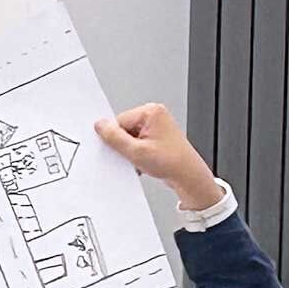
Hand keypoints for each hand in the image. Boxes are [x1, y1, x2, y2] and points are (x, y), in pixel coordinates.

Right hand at [94, 103, 223, 208]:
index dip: (116, 139)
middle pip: (124, 129)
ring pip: (130, 137)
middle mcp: (155, 115)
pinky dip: (137, 153)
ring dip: (131, 151)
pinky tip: (145, 161)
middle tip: (134, 157)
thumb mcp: (136, 151)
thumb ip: (114, 137)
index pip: (119, 121)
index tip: (121, 150)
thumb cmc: (171, 161)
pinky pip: (138, 142)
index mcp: (151, 111)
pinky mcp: (157, 136)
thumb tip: (100, 125)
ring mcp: (157, 126)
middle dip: (125, 145)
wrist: (188, 176)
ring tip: (143, 160)